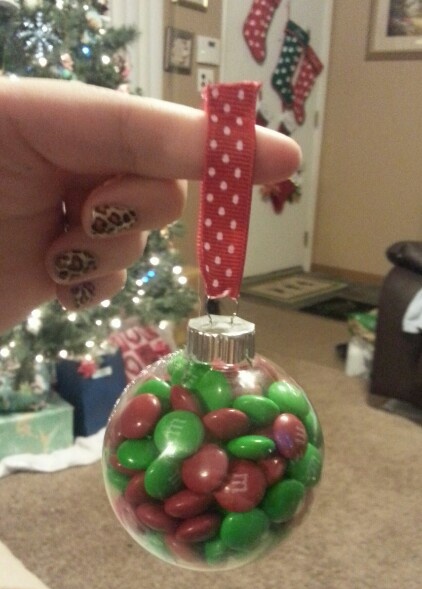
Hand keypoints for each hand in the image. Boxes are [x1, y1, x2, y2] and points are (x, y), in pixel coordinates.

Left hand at [0, 78, 300, 331]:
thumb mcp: (9, 139)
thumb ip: (95, 142)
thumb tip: (173, 166)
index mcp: (38, 112)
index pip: (138, 121)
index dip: (207, 139)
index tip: (279, 159)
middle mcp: (58, 158)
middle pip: (152, 175)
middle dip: (135, 204)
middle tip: (89, 217)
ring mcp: (59, 213)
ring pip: (137, 231)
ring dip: (108, 251)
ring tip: (53, 257)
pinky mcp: (56, 263)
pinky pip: (111, 271)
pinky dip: (95, 281)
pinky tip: (55, 281)